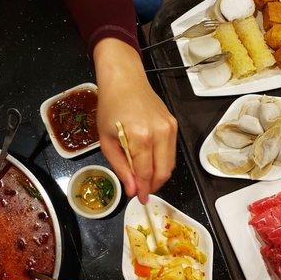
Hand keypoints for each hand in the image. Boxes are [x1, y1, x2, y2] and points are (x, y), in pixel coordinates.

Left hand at [93, 38, 177, 203]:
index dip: (144, 190)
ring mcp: (170, 128)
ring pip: (170, 164)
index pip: (146, 173)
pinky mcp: (173, 125)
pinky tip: (149, 162)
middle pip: (163, 172)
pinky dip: (162, 162)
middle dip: (153, 186)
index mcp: (140, 137)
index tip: (140, 200)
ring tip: (145, 179)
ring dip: (159, 176)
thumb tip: (133, 190)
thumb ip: (120, 167)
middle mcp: (160, 133)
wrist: (125, 79)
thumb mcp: (106, 139)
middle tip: (142, 192)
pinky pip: (171, 152)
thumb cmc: (110, 106)